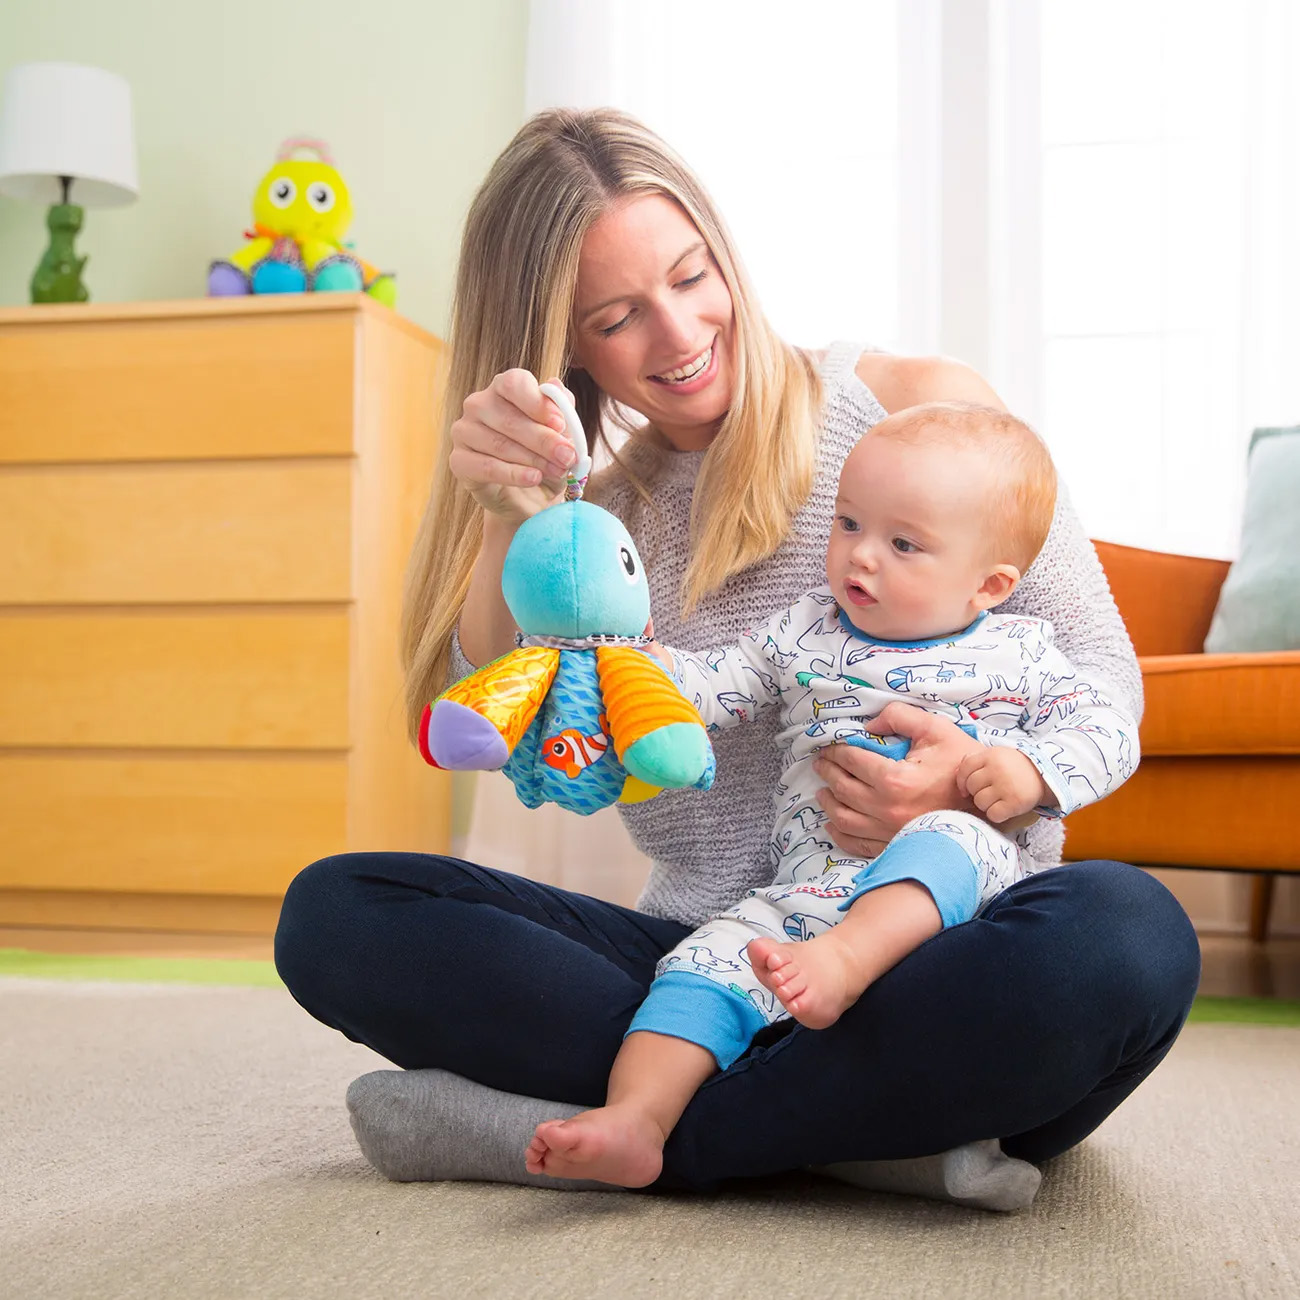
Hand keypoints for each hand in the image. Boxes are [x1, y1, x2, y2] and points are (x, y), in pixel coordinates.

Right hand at [448, 369, 578, 523]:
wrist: (531, 497)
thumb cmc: (545, 456)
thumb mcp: (561, 434)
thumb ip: (561, 409)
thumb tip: (557, 387)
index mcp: (503, 388)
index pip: (514, 384)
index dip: (538, 403)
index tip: (560, 424)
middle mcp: (478, 404)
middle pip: (509, 418)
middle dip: (544, 440)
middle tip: (567, 456)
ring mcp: (464, 431)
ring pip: (499, 444)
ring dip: (533, 459)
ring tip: (557, 471)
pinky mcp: (458, 461)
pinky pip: (486, 467)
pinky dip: (513, 474)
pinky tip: (534, 479)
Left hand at [814, 703, 982, 857]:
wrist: (987, 805)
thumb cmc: (963, 766)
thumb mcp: (936, 730)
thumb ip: (900, 717)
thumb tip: (870, 725)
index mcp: (895, 779)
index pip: (853, 761)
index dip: (836, 751)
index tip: (830, 747)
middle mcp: (887, 808)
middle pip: (843, 788)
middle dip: (828, 772)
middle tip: (821, 763)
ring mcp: (889, 831)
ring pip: (844, 818)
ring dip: (828, 802)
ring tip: (822, 790)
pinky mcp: (894, 845)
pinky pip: (857, 844)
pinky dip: (840, 834)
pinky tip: (833, 823)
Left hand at [957, 747, 1052, 824]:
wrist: (1046, 776)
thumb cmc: (1016, 767)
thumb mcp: (998, 755)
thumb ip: (977, 760)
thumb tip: (957, 771)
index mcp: (991, 755)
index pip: (965, 768)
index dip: (962, 781)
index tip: (966, 789)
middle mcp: (997, 769)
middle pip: (971, 787)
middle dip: (976, 793)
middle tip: (988, 793)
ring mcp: (1006, 786)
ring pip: (980, 802)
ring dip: (986, 805)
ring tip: (997, 800)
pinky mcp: (1014, 803)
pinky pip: (993, 814)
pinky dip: (996, 815)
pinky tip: (1004, 809)